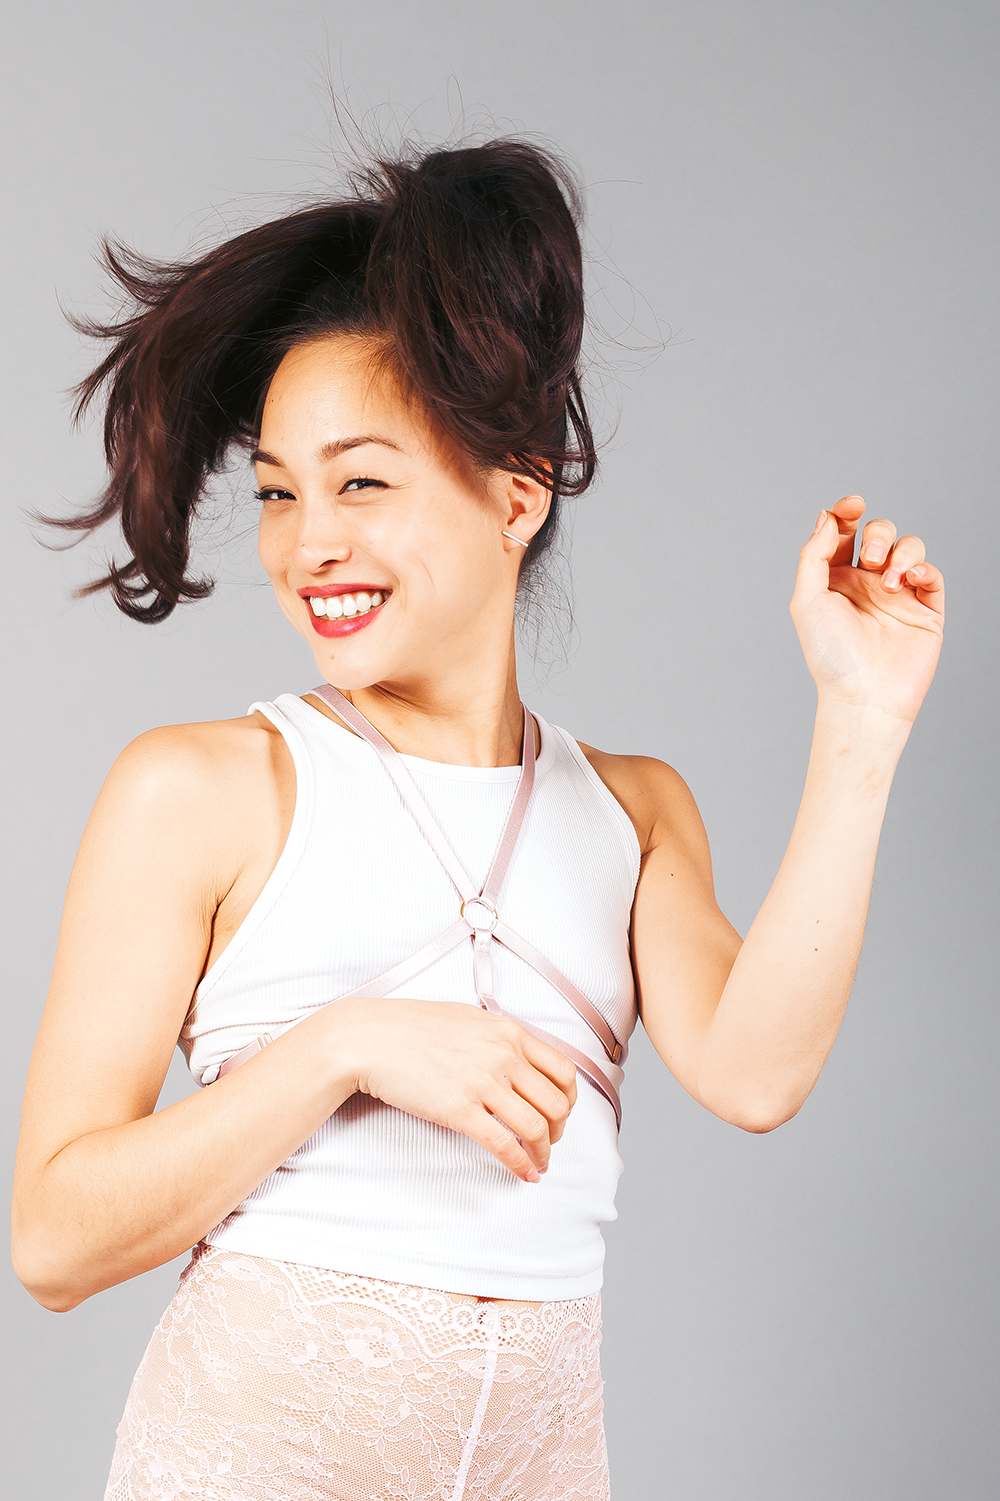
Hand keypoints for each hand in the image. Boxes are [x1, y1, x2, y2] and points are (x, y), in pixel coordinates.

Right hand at [335, 997, 577, 1182]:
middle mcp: (503, 1055)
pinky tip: (525, 1174)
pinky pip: (504, 1145)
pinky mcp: (460, 1110)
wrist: (372, 1039)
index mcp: (509, 1031)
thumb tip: (519, 1059)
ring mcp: (483, 1083)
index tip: (561, 1114)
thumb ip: (499, 1037)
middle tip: (549, 1142)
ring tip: (539, 1163)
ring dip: (544, 1152)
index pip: (564, 1070)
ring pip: (536, 1127)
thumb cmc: (413, 1027)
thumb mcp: (468, 1019)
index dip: (569, 1100)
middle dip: (560, 1130)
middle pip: (557, 1103)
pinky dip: (521, 1165)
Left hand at [790, 495, 944, 722]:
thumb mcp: (806, 601)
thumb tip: (827, 517)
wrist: (864, 696)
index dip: (847, 512)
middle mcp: (866, 584)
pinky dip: (923, 569)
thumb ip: (814, 555)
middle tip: (872, 558)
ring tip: (891, 580)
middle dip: (878, 533)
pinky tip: (909, 582)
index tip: (852, 505)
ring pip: (909, 548)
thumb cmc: (830, 655)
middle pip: (879, 534)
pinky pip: (932, 575)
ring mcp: (898, 596)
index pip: (843, 533)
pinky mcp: (925, 611)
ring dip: (902, 552)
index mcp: (835, 580)